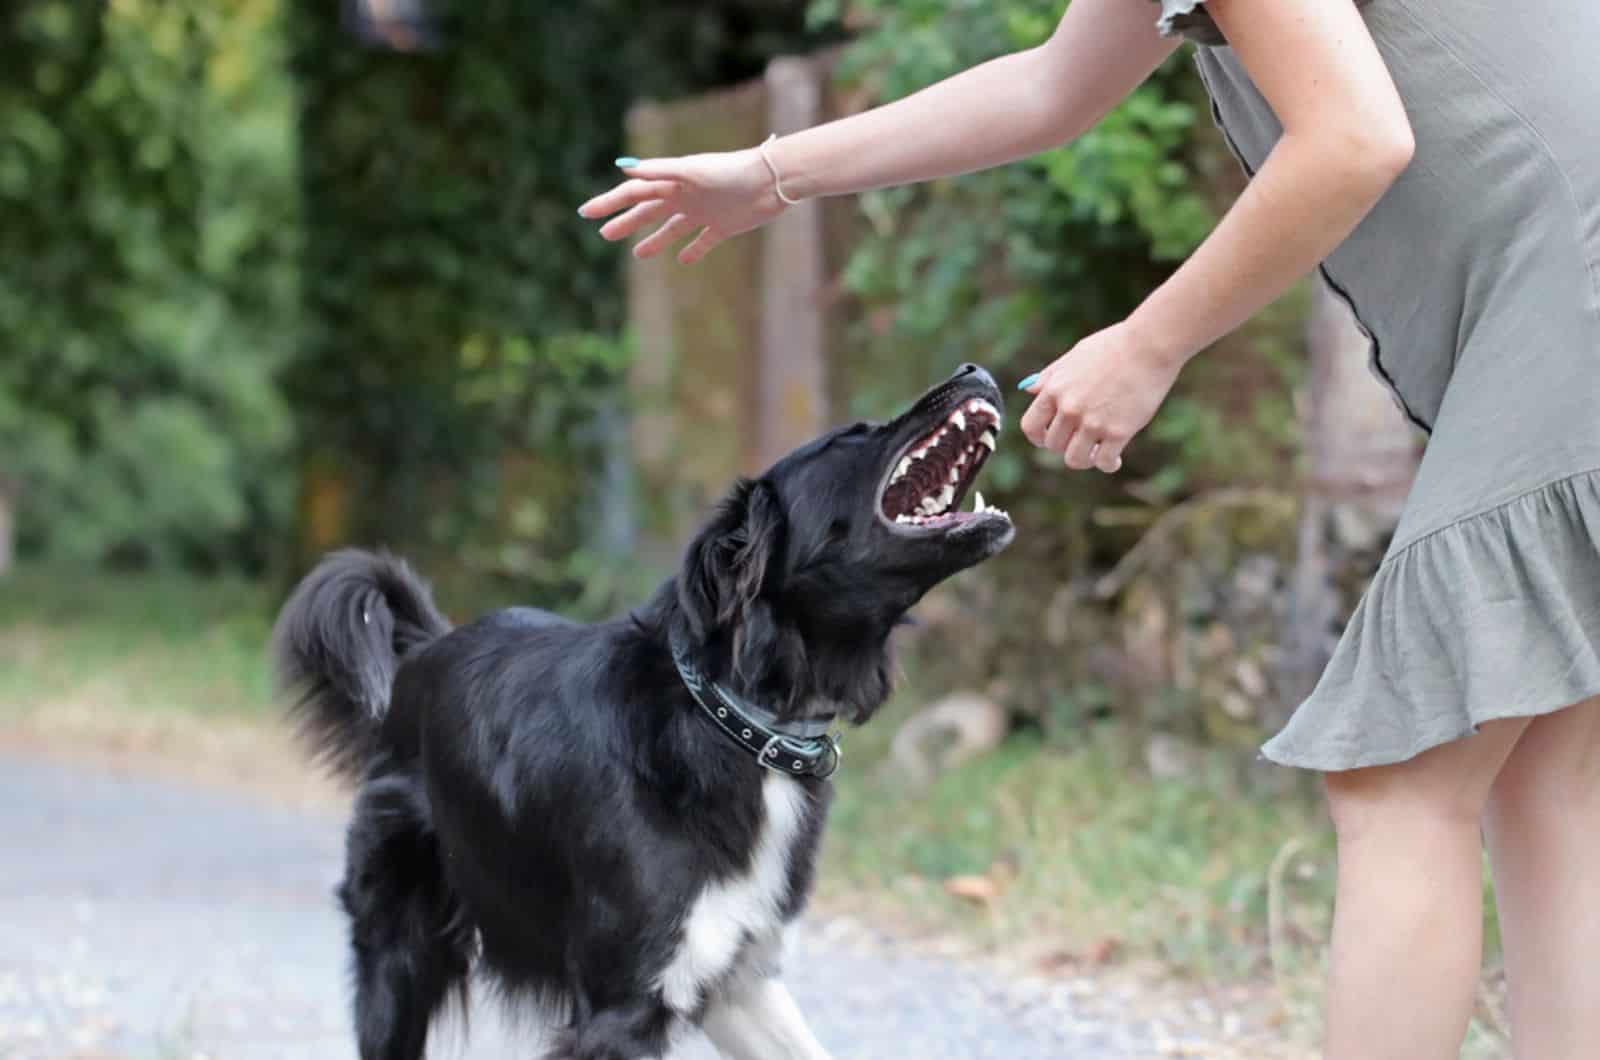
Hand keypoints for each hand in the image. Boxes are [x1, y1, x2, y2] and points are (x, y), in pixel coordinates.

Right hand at [577, 148, 786, 264]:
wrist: (770, 181)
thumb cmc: (731, 171)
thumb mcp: (692, 171)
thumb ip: (660, 170)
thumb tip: (624, 169)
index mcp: (673, 181)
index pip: (634, 193)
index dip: (609, 203)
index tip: (586, 213)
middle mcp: (685, 196)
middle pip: (648, 211)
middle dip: (625, 222)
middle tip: (604, 235)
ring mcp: (703, 212)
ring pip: (671, 229)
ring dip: (654, 240)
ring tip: (637, 255)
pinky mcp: (723, 226)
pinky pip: (703, 241)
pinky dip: (693, 250)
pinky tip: (683, 260)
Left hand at [1017, 321, 1185, 472]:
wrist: (1149, 344)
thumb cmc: (1114, 346)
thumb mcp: (1074, 356)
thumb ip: (1050, 376)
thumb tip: (1027, 388)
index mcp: (1054, 389)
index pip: (1030, 426)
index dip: (1038, 437)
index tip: (1048, 438)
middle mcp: (1069, 408)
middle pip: (1054, 445)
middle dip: (1065, 445)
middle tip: (1081, 440)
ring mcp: (1092, 422)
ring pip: (1075, 459)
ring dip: (1084, 460)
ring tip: (1096, 453)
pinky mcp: (1118, 432)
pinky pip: (1104, 462)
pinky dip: (1108, 465)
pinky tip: (1115, 459)